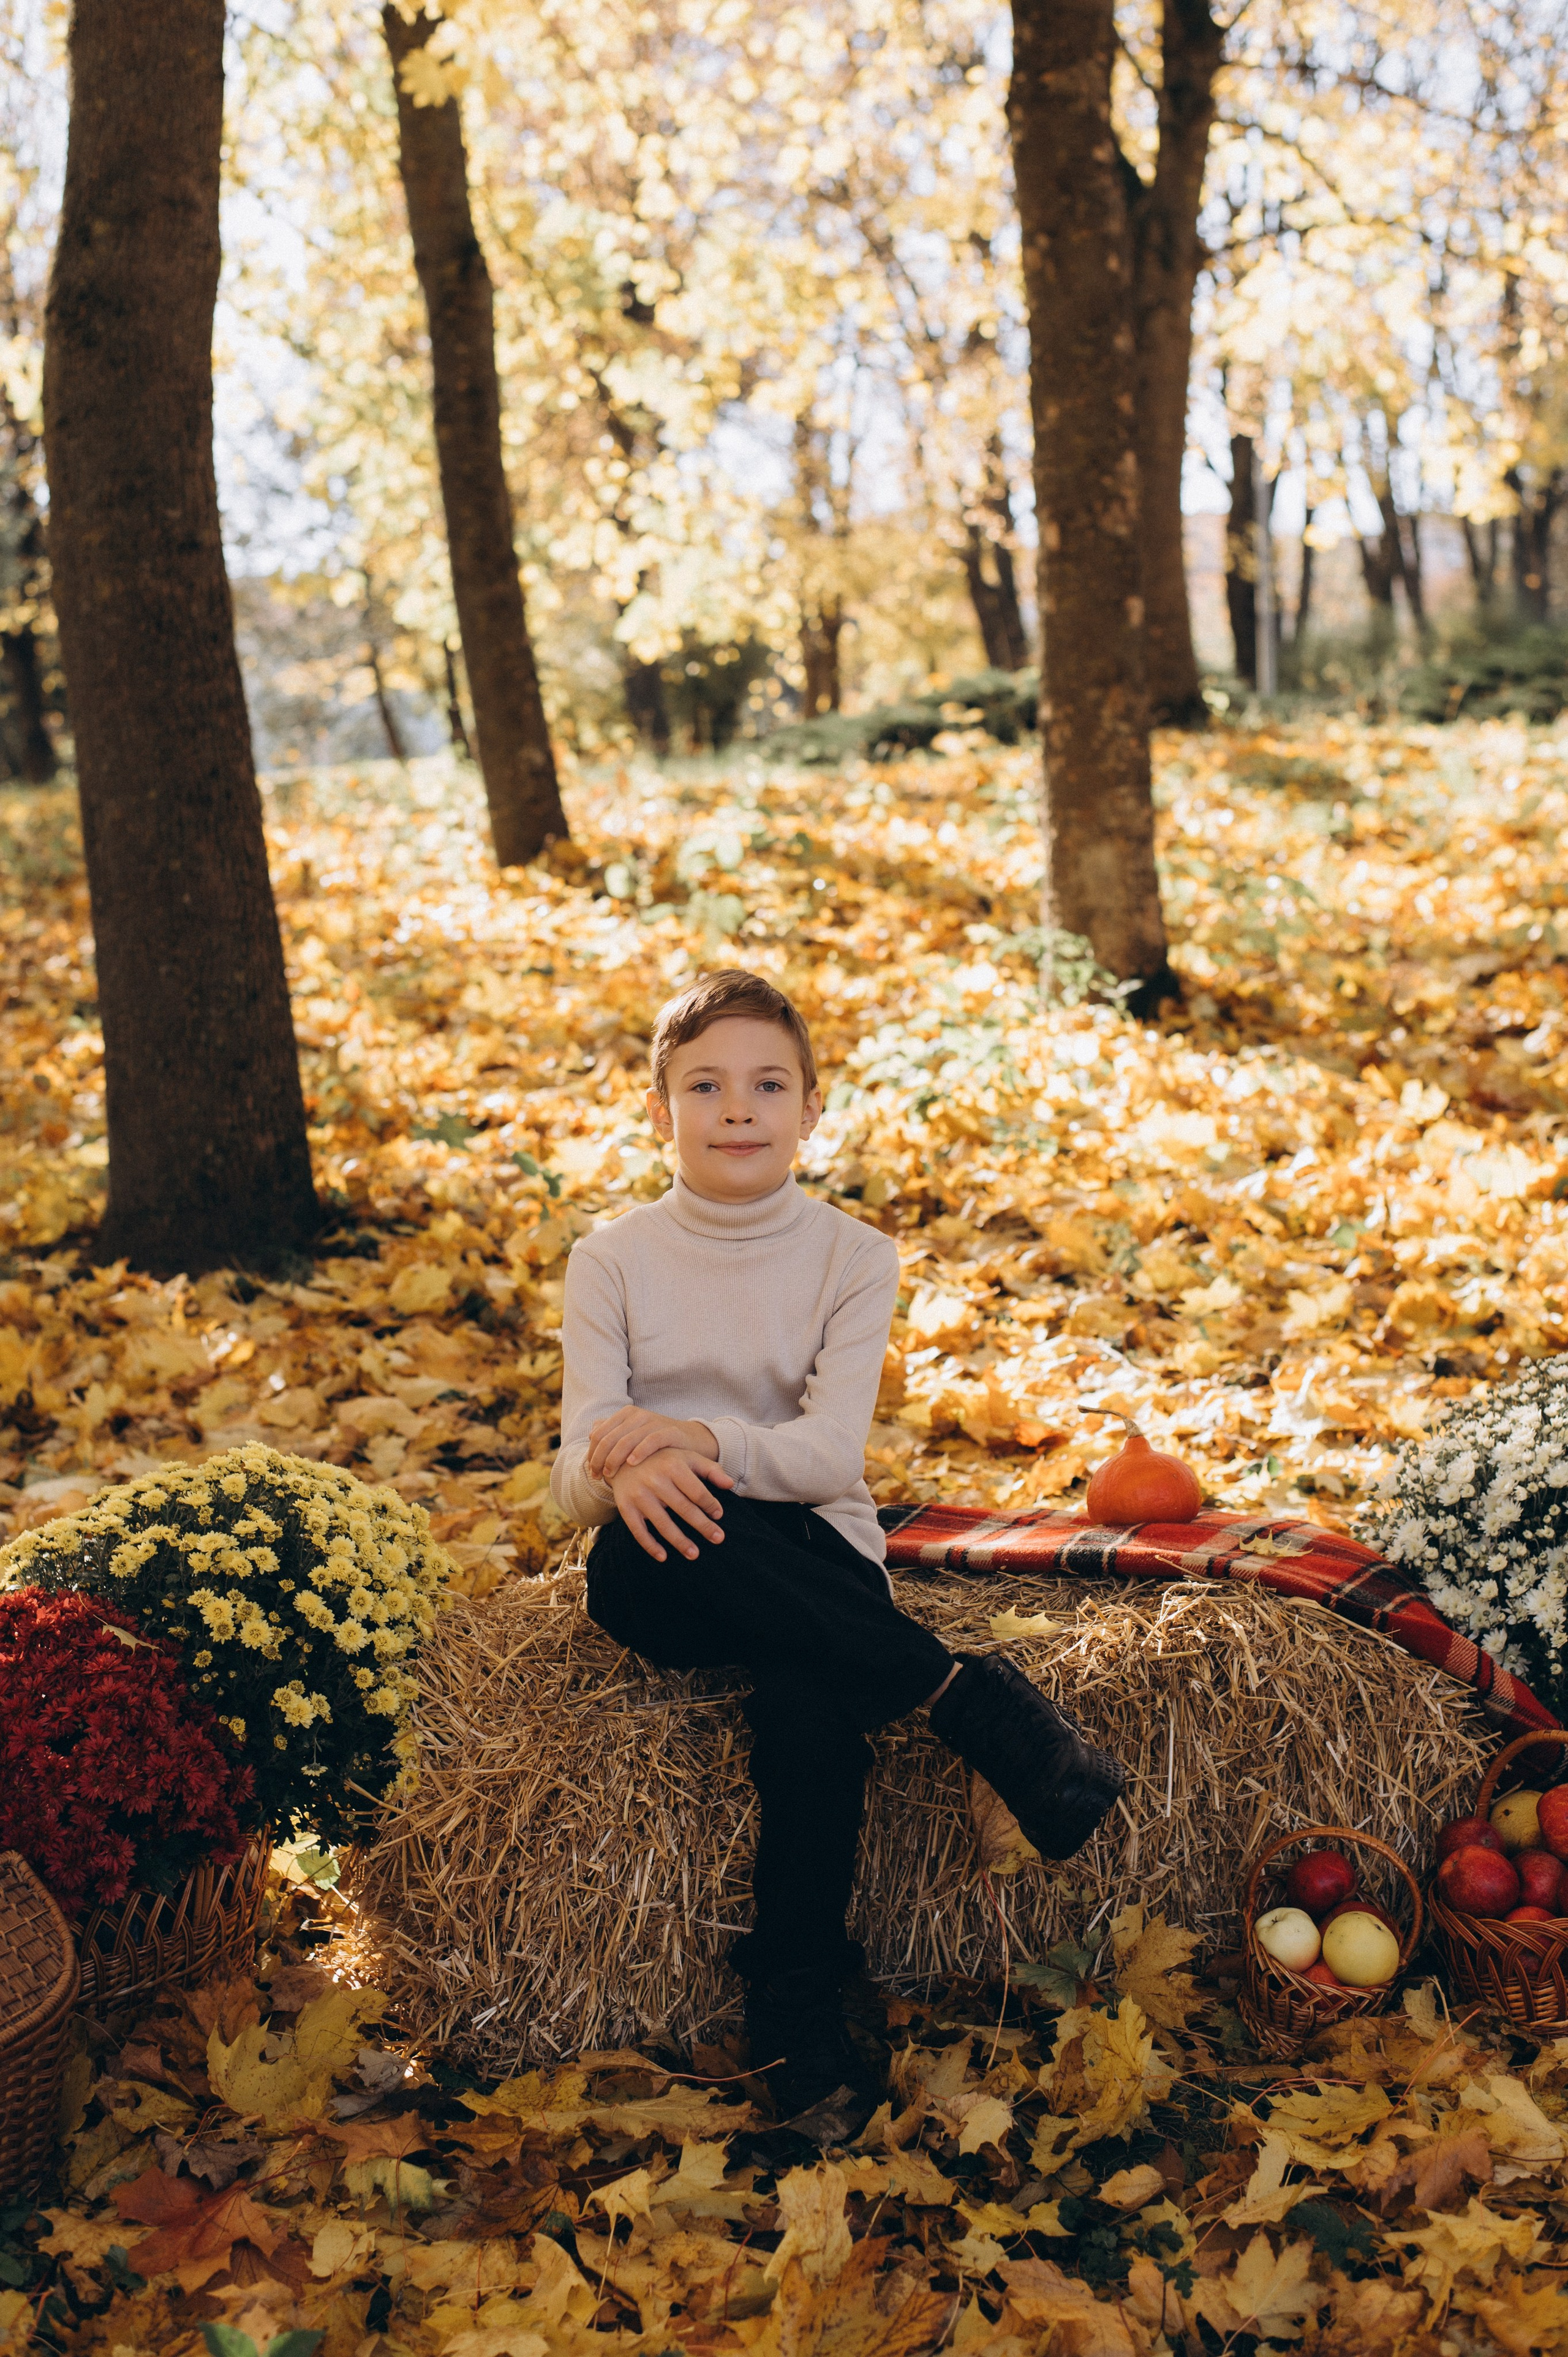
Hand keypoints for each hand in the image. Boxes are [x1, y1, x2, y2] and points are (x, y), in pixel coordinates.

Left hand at [589, 1405, 717, 1480]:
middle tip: (598, 1477)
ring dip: (614, 1460)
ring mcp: (654, 1422)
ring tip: (610, 1475)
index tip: (592, 1472)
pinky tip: (632, 1463)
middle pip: (609, 1438)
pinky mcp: (670, 1432)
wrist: (690, 1441)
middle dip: (599, 1460)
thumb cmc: (655, 1442)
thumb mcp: (632, 1435)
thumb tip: (591, 1433)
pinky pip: (651, 1441)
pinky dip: (639, 1452)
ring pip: (626, 1440)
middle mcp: (638, 1415)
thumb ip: (612, 1432)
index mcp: (626, 1414)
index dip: (592, 1453)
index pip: (599, 1434)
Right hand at [612, 1449, 734, 1562]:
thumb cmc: (663, 1459)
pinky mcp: (625, 1507)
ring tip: (694, 1554)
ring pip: (663, 1523)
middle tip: (718, 1539)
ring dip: (680, 1541)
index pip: (697, 1491)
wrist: (622, 1456)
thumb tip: (730, 1484)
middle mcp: (655, 1480)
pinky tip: (663, 1557)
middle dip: (703, 1526)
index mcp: (673, 1466)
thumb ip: (710, 1469)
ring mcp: (639, 1495)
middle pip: (684, 1509)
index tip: (719, 1516)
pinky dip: (650, 1545)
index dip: (710, 1505)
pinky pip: (638, 1530)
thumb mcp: (686, 1457)